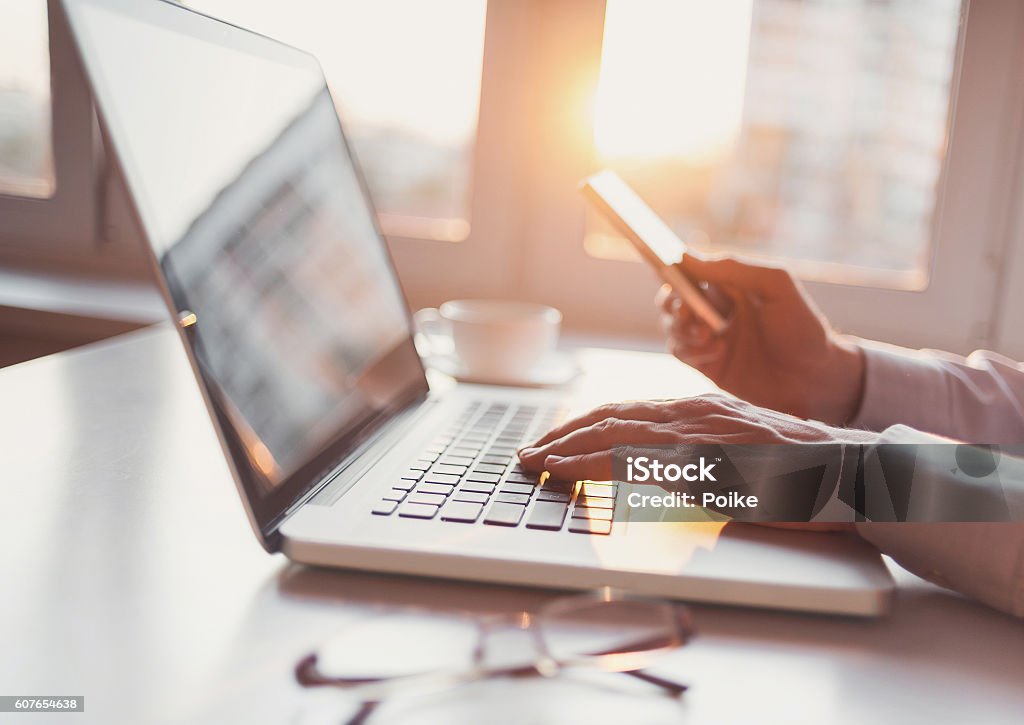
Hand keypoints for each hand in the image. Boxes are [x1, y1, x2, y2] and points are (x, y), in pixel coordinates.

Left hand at [518, 394, 876, 480]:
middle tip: (529, 453)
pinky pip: (637, 460)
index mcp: (697, 409)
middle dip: (563, 434)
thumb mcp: (736, 450)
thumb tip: (655, 470)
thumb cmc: (794, 469)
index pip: (624, 412)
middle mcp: (692, 411)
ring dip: (569, 448)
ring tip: (537, 462)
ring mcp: (698, 432)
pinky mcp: (705, 458)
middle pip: (610, 417)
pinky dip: (595, 465)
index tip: (551, 442)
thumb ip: (696, 452)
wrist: (846, 471)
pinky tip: (572, 473)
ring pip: (615, 433)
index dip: (581, 425)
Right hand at [657, 255, 864, 424]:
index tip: (660, 265)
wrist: (815, 380)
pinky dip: (693, 350)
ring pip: (672, 325)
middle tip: (686, 310)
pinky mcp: (707, 364)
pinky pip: (681, 352)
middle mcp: (716, 309)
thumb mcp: (776, 286)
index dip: (671, 267)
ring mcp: (710, 338)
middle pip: (672, 298)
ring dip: (683, 328)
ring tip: (708, 334)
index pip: (690, 270)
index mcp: (731, 285)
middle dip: (672, 302)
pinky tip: (719, 351)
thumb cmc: (802, 328)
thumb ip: (735, 268)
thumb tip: (688, 258)